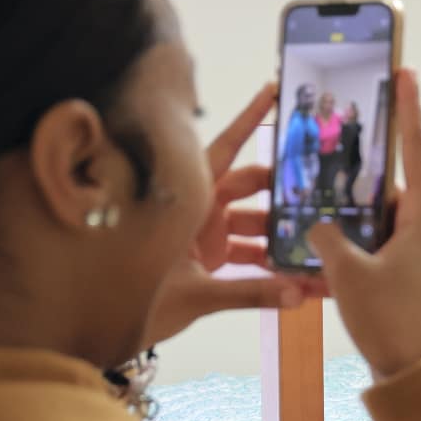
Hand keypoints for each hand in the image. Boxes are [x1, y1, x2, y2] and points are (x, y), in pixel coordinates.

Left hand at [147, 81, 324, 340]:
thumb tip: (297, 295)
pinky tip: (299, 278)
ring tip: (317, 244)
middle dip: (284, 192)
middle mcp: (197, 210)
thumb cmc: (132, 299)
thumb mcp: (196, 296)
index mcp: (186, 199)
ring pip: (253, 226)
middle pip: (249, 188)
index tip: (273, 91)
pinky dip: (270, 268)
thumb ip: (249, 294)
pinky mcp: (209, 261)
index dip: (249, 121)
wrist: (101, 330)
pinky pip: (247, 258)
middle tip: (319, 192)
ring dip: (282, 239)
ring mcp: (204, 235)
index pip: (223, 150)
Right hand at [308, 70, 420, 378]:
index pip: (415, 149)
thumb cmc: (390, 320)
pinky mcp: (407, 271)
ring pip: (376, 213)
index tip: (405, 71)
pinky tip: (318, 239)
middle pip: (388, 180)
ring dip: (347, 207)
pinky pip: (375, 241)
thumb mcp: (348, 274)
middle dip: (358, 162)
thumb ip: (327, 238)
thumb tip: (317, 223)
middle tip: (332, 135)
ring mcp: (419, 249)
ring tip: (312, 190)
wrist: (416, 375)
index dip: (408, 108)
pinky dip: (350, 238)